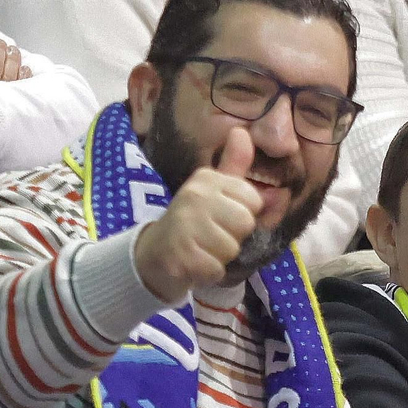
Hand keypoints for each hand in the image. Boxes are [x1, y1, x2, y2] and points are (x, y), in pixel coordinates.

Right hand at [133, 127, 264, 300]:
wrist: (154, 254)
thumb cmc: (194, 223)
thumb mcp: (214, 191)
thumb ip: (235, 168)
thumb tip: (244, 133)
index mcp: (207, 178)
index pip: (254, 200)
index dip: (244, 215)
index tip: (222, 216)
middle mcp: (194, 195)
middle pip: (245, 223)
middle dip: (234, 237)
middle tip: (211, 235)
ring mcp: (185, 223)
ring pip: (231, 248)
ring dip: (220, 257)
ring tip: (201, 249)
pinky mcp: (179, 253)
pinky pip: (216, 269)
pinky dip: (208, 273)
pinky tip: (194, 264)